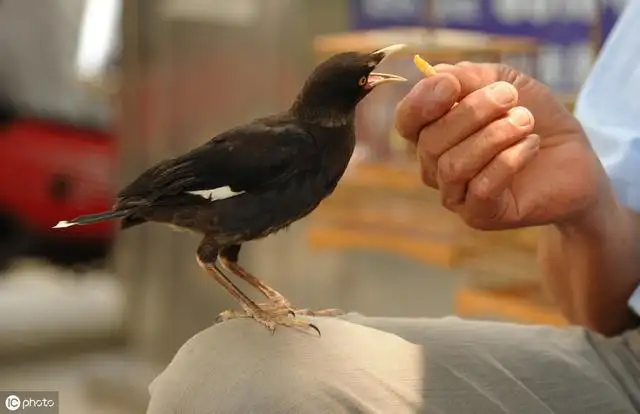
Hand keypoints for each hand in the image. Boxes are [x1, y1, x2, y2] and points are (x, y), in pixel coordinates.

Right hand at [395, 62, 611, 229]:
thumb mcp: (505, 82)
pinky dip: (508, 161)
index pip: (407, 121)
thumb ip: (469, 76)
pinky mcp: (480, 215)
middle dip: (471, 113)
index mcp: (434, 131)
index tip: (453, 85)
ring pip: (452, 166)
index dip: (421, 102)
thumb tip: (437, 74)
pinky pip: (480, 189)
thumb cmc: (534, 118)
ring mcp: (455, 194)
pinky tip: (531, 145)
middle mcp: (435, 166)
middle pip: (431, 142)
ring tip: (525, 121)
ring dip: (493, 137)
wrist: (576, 157)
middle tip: (510, 96)